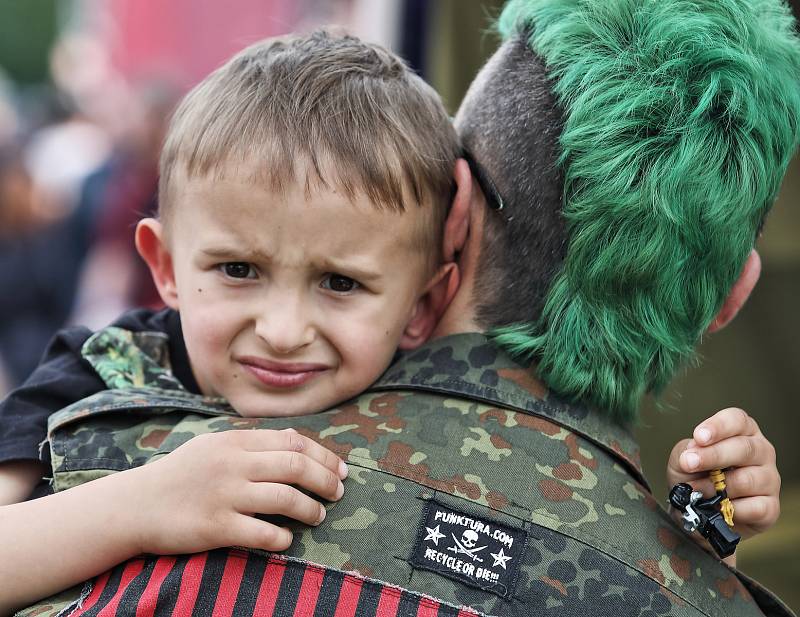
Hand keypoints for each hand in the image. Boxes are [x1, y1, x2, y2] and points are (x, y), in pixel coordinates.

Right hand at [130, 428, 347, 554]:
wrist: (135, 505)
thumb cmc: (181, 475)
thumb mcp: (214, 447)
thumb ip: (252, 444)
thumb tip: (297, 443)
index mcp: (235, 441)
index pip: (293, 441)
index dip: (323, 456)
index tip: (340, 469)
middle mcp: (233, 464)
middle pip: (296, 466)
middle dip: (326, 480)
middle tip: (339, 492)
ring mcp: (224, 495)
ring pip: (286, 499)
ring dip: (311, 509)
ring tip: (319, 515)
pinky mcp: (216, 527)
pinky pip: (263, 533)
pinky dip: (283, 538)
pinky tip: (287, 540)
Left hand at [666, 408, 779, 542]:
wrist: (697, 509)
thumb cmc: (695, 475)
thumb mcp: (683, 458)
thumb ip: (685, 452)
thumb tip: (693, 452)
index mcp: (741, 431)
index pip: (737, 420)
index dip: (718, 427)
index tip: (699, 437)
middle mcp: (761, 451)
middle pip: (744, 448)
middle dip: (713, 455)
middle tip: (689, 463)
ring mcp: (769, 479)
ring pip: (747, 480)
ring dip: (715, 487)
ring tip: (695, 490)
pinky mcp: (770, 506)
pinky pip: (754, 508)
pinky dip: (730, 509)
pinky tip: (716, 507)